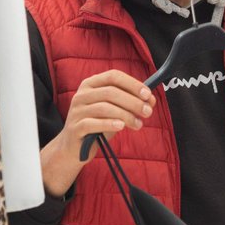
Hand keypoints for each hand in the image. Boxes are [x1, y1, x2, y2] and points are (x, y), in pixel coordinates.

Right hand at [41, 71, 154, 196]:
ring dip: (126, 115)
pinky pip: (93, 123)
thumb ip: (128, 103)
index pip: (113, 76)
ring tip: (138, 124)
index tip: (148, 95)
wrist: (74, 148)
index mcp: (91, 84)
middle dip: (133, 101)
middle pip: (110, 92)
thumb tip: (150, 100)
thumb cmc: (98, 126)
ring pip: (104, 107)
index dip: (132, 84)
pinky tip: (121, 127)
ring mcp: (76, 111)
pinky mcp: (75, 128)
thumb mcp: (113, 111)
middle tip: (148, 112)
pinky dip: (109, 124)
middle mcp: (82, 94)